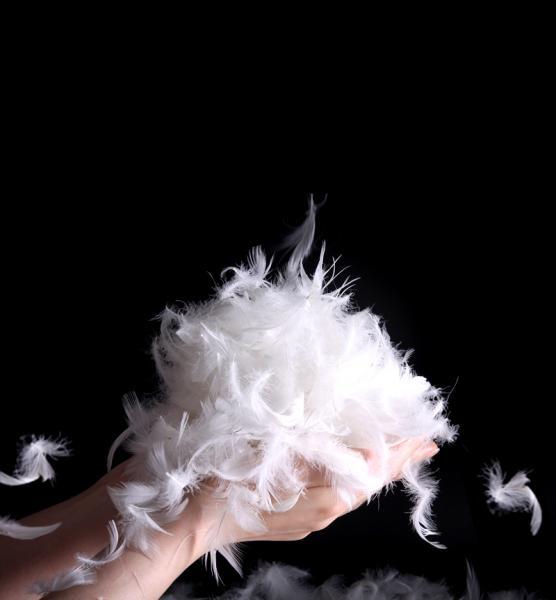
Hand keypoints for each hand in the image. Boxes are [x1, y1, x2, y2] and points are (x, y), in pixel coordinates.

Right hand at [185, 437, 438, 546]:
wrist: (194, 518)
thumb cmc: (230, 480)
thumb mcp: (277, 456)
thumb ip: (324, 453)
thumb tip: (369, 453)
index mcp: (325, 496)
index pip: (375, 471)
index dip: (401, 454)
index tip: (426, 441)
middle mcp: (324, 512)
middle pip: (368, 482)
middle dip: (394, 461)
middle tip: (419, 443)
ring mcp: (308, 519)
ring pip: (351, 490)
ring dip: (372, 469)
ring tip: (390, 452)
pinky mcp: (293, 520)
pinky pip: (332, 496)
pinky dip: (348, 477)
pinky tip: (345, 467)